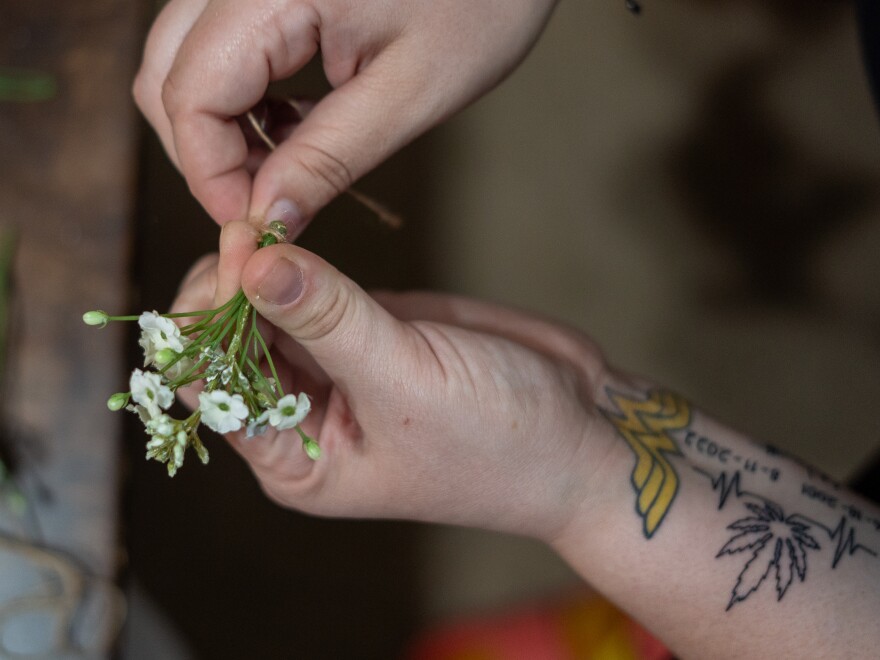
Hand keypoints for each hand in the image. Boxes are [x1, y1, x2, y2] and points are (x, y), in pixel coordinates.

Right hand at [134, 0, 557, 229]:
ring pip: (186, 59)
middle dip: (208, 154)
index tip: (254, 226)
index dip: (210, 175)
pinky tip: (295, 122)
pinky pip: (221, 44)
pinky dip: (242, 95)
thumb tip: (268, 219)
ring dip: (222, 127)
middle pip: (168, 74)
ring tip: (292, 166)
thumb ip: (329, 157)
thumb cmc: (483, 0)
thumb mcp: (410, 91)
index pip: (188, 94)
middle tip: (270, 205)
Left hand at [171, 221, 612, 541]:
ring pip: (262, 309)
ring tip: (272, 223)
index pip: (211, 389)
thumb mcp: (409, 384)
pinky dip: (297, 261)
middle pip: (225, 343)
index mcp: (297, 459)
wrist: (580, 431)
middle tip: (255, 230)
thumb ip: (330, 321)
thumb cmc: (500, 439)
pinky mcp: (366, 329)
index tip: (240, 260)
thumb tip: (254, 262)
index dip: (209, 323)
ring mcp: (334, 368)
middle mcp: (302, 416)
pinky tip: (294, 232)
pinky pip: (309, 290)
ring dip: (260, 266)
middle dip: (230, 285)